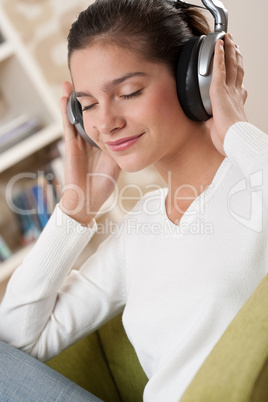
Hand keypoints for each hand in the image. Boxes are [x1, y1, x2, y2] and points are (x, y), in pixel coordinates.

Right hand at [59, 81, 120, 224]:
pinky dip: (65, 111)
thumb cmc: (101, 185)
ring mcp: (78, 141)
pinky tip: (64, 96)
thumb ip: (122, 149)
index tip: (109, 88)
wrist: (87, 199)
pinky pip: (68, 125)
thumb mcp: (117, 163)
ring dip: (74, 99)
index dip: (105, 105)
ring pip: (77, 116)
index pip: (103, 119)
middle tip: (90, 77)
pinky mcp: (70, 145)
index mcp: (101, 142)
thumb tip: (135, 134)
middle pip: (89, 114)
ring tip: (73, 80)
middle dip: (89, 98)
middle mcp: (89, 139)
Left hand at [206, 34, 247, 154]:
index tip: (238, 65)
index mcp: (236, 102)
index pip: (238, 83)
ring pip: (230, 65)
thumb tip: (207, 121)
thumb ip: (214, 120)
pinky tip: (218, 45)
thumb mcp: (220, 127)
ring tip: (228, 39)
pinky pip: (219, 68)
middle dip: (236, 56)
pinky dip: (218, 55)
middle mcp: (236, 93)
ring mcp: (229, 90)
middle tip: (235, 45)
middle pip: (237, 69)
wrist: (235, 138)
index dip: (238, 72)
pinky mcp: (220, 89)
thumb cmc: (229, 138)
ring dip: (229, 50)